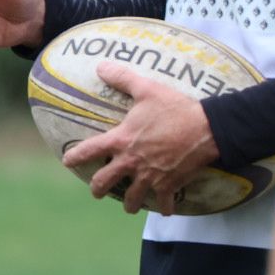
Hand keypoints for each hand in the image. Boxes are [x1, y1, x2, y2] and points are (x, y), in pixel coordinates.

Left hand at [61, 60, 218, 213]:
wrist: (207, 128)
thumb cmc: (174, 108)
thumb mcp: (146, 88)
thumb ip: (122, 78)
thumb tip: (101, 65)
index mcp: (121, 140)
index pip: (89, 150)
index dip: (75, 157)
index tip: (67, 161)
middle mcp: (131, 162)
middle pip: (105, 181)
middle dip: (98, 188)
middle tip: (96, 191)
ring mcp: (150, 176)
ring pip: (133, 199)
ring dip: (130, 204)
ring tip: (128, 206)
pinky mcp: (170, 184)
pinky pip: (165, 202)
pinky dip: (164, 207)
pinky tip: (165, 209)